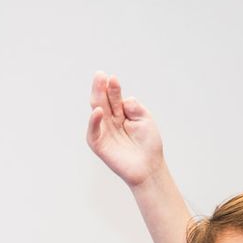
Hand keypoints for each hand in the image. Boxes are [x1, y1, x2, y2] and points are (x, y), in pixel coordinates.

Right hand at [85, 73, 165, 188]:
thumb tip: (126, 99)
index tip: (113, 78)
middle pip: (103, 101)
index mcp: (121, 113)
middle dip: (101, 88)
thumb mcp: (146, 121)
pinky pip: (93, 131)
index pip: (114, 98)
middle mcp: (110, 120)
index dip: (113, 88)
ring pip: (97, 111)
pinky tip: (98, 111)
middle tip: (100, 75)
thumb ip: (136, 109)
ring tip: (98, 85)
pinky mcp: (98, 143)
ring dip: (97, 98)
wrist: (149, 167)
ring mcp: (103, 131)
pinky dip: (94, 121)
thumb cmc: (149, 144)